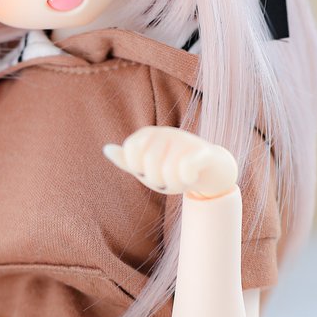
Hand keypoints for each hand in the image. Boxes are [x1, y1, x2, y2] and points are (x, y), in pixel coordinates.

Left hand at [103, 126, 238, 198]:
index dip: (137, 167)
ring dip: (174, 184)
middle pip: (149, 163)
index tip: (147, 171)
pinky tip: (191, 178)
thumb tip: (106, 149)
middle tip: (166, 180)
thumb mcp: (147, 167)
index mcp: (149, 134)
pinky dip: (186, 179)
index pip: (130, 149)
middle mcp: (166, 132)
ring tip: (180, 180)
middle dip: (156, 180)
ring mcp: (185, 140)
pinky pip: (186, 167)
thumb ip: (127, 160)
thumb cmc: (173, 169)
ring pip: (168, 170)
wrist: (210, 170)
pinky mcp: (202, 151)